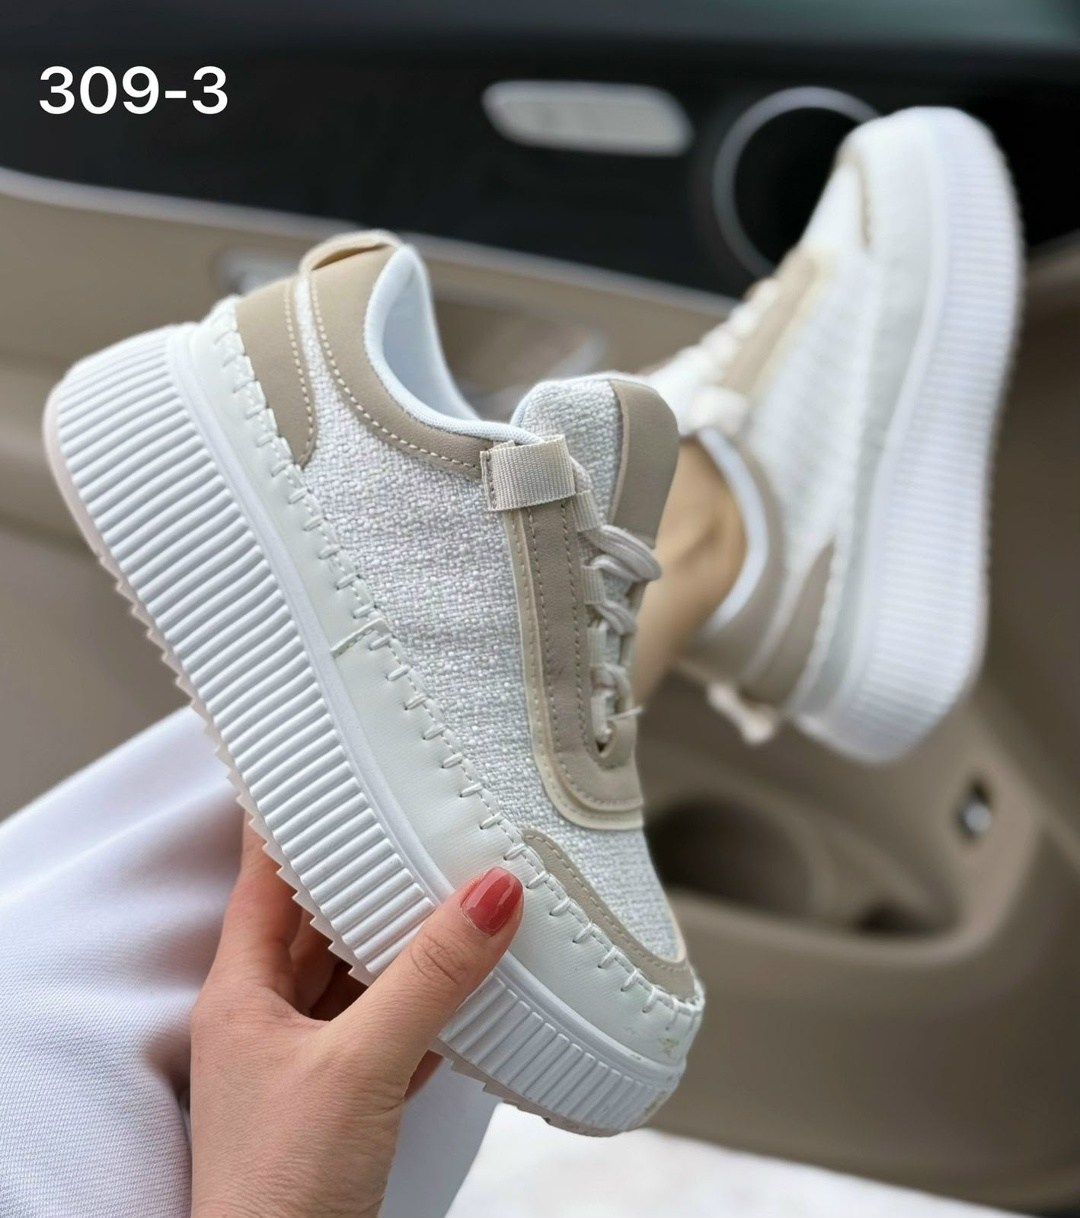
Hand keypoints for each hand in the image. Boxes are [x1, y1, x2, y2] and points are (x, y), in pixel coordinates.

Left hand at [189, 821, 522, 1217]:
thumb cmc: (282, 1188)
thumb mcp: (362, 1063)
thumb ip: (430, 976)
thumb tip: (493, 892)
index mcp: (241, 992)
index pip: (262, 880)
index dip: (291, 823)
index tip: (332, 772)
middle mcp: (267, 1020)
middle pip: (319, 925)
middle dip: (369, 878)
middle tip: (421, 824)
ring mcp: (306, 1063)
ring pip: (358, 979)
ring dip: (404, 944)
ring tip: (455, 891)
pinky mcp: (343, 1103)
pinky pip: (388, 1032)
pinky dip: (425, 1007)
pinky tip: (467, 986)